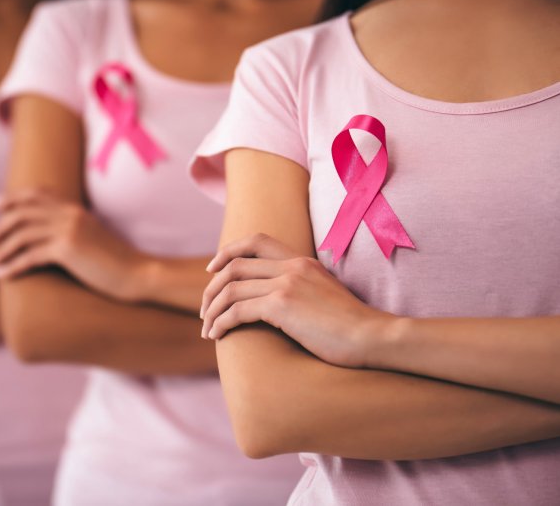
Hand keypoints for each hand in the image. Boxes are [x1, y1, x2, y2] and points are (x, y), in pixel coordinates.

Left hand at [0, 190, 148, 300]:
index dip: (11, 199)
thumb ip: (72, 230)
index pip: (36, 195)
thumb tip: (51, 238)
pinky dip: (10, 266)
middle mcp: (69, 214)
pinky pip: (29, 256)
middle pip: (22, 213)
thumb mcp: (93, 238)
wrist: (137, 274)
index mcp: (75, 209)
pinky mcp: (68, 249)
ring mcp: (68, 230)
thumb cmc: (116, 263)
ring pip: (21, 236)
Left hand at [200, 233, 394, 367]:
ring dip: (212, 309)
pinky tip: (217, 336)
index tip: (212, 270)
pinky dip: (221, 323)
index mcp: (302, 260)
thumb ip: (302, 288)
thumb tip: (278, 302)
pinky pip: (237, 310)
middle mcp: (291, 266)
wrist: (373, 338)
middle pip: (234, 265)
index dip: (227, 252)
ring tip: (207, 329)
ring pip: (230, 289)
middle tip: (204, 309)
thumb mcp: (325, 295)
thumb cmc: (353, 327)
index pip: (255, 241)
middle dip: (211, 288)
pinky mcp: (282, 306)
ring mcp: (286, 284)